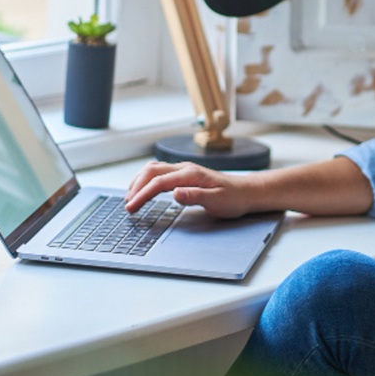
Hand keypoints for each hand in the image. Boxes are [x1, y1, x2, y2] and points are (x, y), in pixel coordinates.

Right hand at [124, 161, 259, 218]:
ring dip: (139, 181)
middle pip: (152, 171)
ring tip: (130, 197)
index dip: (143, 194)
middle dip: (136, 187)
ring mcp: (184, 170)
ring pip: (154, 169)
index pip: (159, 182)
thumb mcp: (217, 201)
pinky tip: (144, 190)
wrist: (246, 192)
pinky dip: (147, 180)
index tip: (132, 207)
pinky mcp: (185, 174)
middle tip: (127, 205)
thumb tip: (174, 193)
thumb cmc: (234, 198)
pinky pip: (160, 173)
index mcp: (191, 174)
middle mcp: (185, 168)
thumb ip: (195, 196)